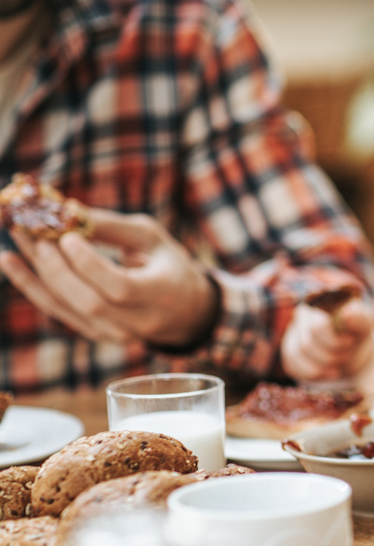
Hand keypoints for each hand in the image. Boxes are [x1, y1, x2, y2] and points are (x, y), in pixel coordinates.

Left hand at [0, 209, 219, 346]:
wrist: (183, 310)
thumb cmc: (167, 264)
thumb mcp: (152, 238)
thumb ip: (112, 227)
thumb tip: (68, 211)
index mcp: (162, 294)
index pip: (121, 287)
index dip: (90, 265)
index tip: (68, 236)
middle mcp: (138, 322)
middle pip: (88, 301)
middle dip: (56, 266)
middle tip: (35, 234)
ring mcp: (115, 334)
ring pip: (67, 307)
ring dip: (35, 271)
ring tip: (16, 238)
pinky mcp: (94, 334)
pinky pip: (58, 311)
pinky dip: (31, 285)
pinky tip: (11, 261)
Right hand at [281, 298, 373, 380]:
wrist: (352, 348)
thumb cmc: (356, 332)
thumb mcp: (363, 324)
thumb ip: (359, 318)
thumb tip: (348, 312)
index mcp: (317, 304)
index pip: (316, 327)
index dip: (335, 340)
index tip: (352, 343)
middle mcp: (299, 318)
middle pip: (306, 344)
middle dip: (331, 355)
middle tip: (347, 355)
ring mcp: (291, 336)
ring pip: (296, 356)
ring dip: (323, 365)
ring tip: (341, 363)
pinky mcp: (290, 355)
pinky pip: (294, 367)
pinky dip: (315, 374)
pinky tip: (332, 372)